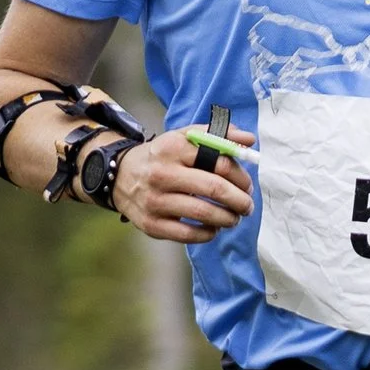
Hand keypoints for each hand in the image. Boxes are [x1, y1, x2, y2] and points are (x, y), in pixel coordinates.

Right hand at [114, 123, 256, 246]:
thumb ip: (218, 134)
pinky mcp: (151, 225)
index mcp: (174, 148)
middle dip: (240, 200)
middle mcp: (162, 174)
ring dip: (228, 219)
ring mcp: (155, 201)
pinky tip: (213, 228)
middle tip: (247, 206)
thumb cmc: (162, 157)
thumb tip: (249, 140)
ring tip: (234, 218)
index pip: (219, 161)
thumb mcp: (184, 137)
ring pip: (204, 214)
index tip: (247, 185)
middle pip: (215, 189)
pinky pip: (189, 234)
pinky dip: (208, 234)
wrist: (120, 176)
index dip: (241, 176)